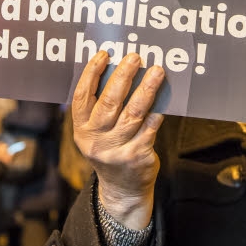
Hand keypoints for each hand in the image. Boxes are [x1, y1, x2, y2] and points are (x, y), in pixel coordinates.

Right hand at [72, 51, 164, 229]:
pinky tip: (164, 98)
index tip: (104, 54)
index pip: (81, 96)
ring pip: (133, 113)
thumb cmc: (110, 149)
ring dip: (146, 89)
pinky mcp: (137, 156)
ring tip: (157, 71)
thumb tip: (118, 70)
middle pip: (110, 102)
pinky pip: (150, 128)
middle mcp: (96, 140)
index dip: (91, 73)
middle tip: (135, 57)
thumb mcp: (95, 133)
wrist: (122, 190)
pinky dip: (156, 112)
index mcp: (81, 129)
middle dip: (123, 76)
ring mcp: (116, 150)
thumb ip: (101, 107)